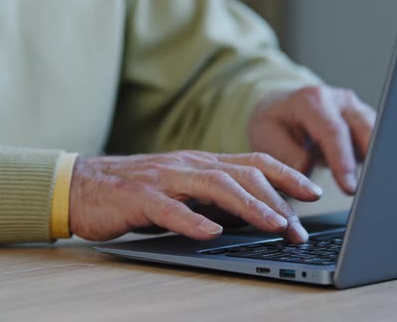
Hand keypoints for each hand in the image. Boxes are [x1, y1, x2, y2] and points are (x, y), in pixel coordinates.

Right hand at [69, 151, 322, 242]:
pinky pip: (170, 209)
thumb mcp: (184, 191)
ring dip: (248, 206)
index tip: (313, 192)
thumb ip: (215, 198)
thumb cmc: (138, 192)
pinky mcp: (140, 197)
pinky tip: (211, 233)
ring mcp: (165, 178)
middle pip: (242, 173)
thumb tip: (255, 214)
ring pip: (215, 186)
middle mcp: (189, 165)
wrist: (83, 185)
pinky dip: (193, 220)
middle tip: (299, 225)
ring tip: (273, 224)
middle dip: (277, 198)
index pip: (253, 162)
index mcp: (202, 163)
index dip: (286, 174)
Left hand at [249, 85, 375, 193]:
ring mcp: (355, 109)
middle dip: (371, 160)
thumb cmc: (275, 125)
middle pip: (365, 128)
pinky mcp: (365, 121)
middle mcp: (338, 100)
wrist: (281, 110)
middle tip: (369, 192)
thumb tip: (308, 171)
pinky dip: (378, 159)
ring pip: (378, 133)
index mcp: (312, 100)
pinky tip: (375, 180)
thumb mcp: (268, 139)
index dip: (343, 161)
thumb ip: (288, 156)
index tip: (349, 188)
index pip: (334, 131)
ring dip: (378, 160)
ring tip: (375, 188)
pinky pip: (379, 139)